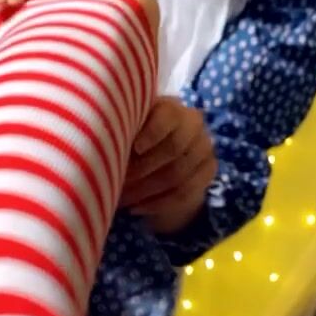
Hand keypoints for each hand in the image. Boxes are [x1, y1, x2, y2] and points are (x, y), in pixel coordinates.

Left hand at [121, 97, 216, 232]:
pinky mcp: (208, 170)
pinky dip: (157, 203)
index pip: (168, 117)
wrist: (162, 160)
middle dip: (142, 169)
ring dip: (146, 190)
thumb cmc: (136, 140)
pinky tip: (137, 208)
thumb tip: (107, 148)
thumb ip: (122, 133)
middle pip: (173, 149)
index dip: (152, 133)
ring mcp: (205, 147)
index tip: (134, 148)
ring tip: (121, 199)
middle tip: (118, 182)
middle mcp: (193, 123)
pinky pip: (185, 192)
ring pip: (178, 174)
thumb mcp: (127, 132)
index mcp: (171, 107)